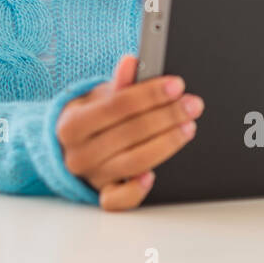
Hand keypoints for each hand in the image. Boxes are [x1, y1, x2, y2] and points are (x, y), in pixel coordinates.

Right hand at [55, 54, 203, 210]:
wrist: (72, 148)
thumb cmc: (92, 118)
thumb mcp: (98, 97)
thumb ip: (118, 83)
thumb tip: (131, 62)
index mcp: (72, 124)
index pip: (117, 106)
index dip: (149, 95)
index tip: (176, 85)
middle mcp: (78, 154)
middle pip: (130, 133)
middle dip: (166, 116)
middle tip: (191, 104)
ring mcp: (91, 177)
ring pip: (133, 163)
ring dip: (166, 143)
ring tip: (187, 127)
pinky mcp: (103, 195)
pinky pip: (120, 200)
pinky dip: (136, 189)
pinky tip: (154, 174)